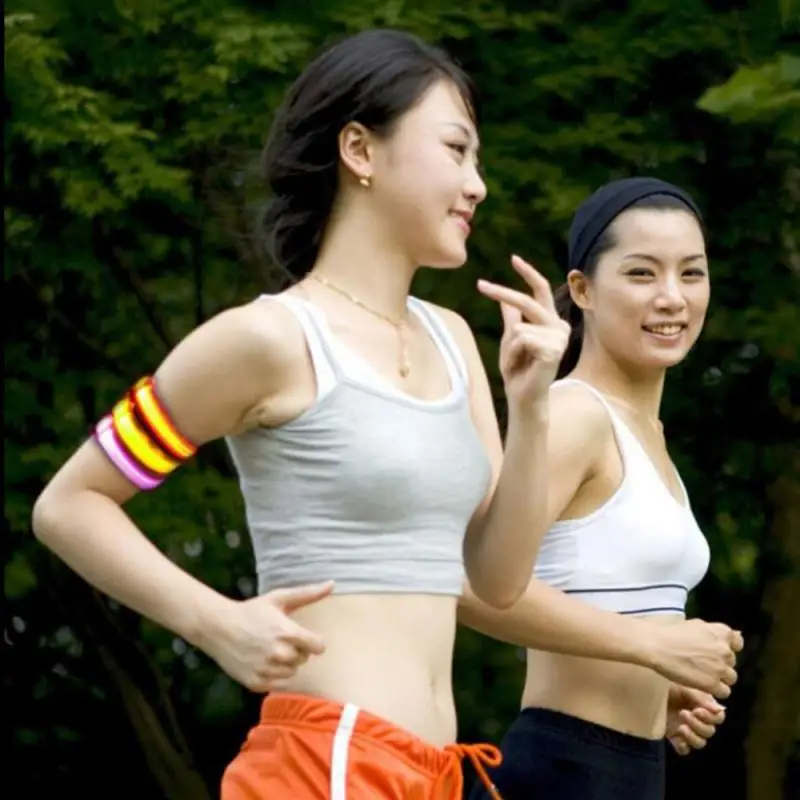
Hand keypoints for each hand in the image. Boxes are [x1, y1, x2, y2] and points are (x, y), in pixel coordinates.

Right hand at [198, 580, 334, 691]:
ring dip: (285, 664)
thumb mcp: (279, 598)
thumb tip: (333, 584)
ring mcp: (267, 670)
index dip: (312, 641)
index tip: (302, 637)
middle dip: (296, 650)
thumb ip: (308, 594)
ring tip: (269, 650)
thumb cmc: (252, 611)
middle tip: (278, 640)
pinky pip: (276, 684)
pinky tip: (261, 661)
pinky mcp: (256, 683)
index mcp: (288, 633)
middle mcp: (279, 654)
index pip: (318, 647)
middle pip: (304, 659)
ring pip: (291, 673)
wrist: (218, 627)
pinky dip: (272, 675)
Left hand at [477, 255, 569, 409]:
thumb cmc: (518, 370)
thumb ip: (512, 319)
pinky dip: (513, 353)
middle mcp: (559, 326)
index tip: (513, 258)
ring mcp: (559, 338)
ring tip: (516, 361)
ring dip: (509, 346)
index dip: (528, 273)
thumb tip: (506, 301)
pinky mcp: (554, 350)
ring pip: (520, 327)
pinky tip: (522, 366)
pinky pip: (522, 339)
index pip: (541, 290)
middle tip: (480, 285)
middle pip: (527, 301)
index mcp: (551, 321)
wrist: (523, 397)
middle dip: (502, 292)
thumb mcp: (510, 339)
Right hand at [644, 618, 742, 698]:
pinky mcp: (712, 683)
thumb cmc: (672, 633)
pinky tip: (701, 684)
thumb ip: (715, 632)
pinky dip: (715, 690)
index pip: (737, 643)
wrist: (657, 645)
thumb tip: (735, 635)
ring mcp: (719, 668)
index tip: (716, 651)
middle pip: (731, 662)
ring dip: (719, 678)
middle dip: (720, 663)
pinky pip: (724, 692)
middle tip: (702, 663)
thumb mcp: (696, 625)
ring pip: (731, 678)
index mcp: (721, 632)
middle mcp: (724, 650)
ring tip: (702, 675)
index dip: (728, 648)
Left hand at [666, 684, 725, 755]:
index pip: (718, 718)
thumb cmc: (668, 685)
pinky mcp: (675, 738)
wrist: (647, 689)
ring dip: (692, 737)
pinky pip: (684, 749)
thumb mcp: (685, 687)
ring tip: (681, 727)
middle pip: (709, 731)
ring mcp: (687, 730)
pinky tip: (676, 737)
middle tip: (683, 713)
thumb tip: (719, 709)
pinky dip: (682, 746)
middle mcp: (698, 719)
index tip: (697, 710)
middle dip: (698, 725)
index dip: (711, 717)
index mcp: (703, 706)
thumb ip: (702, 698)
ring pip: (700, 742)